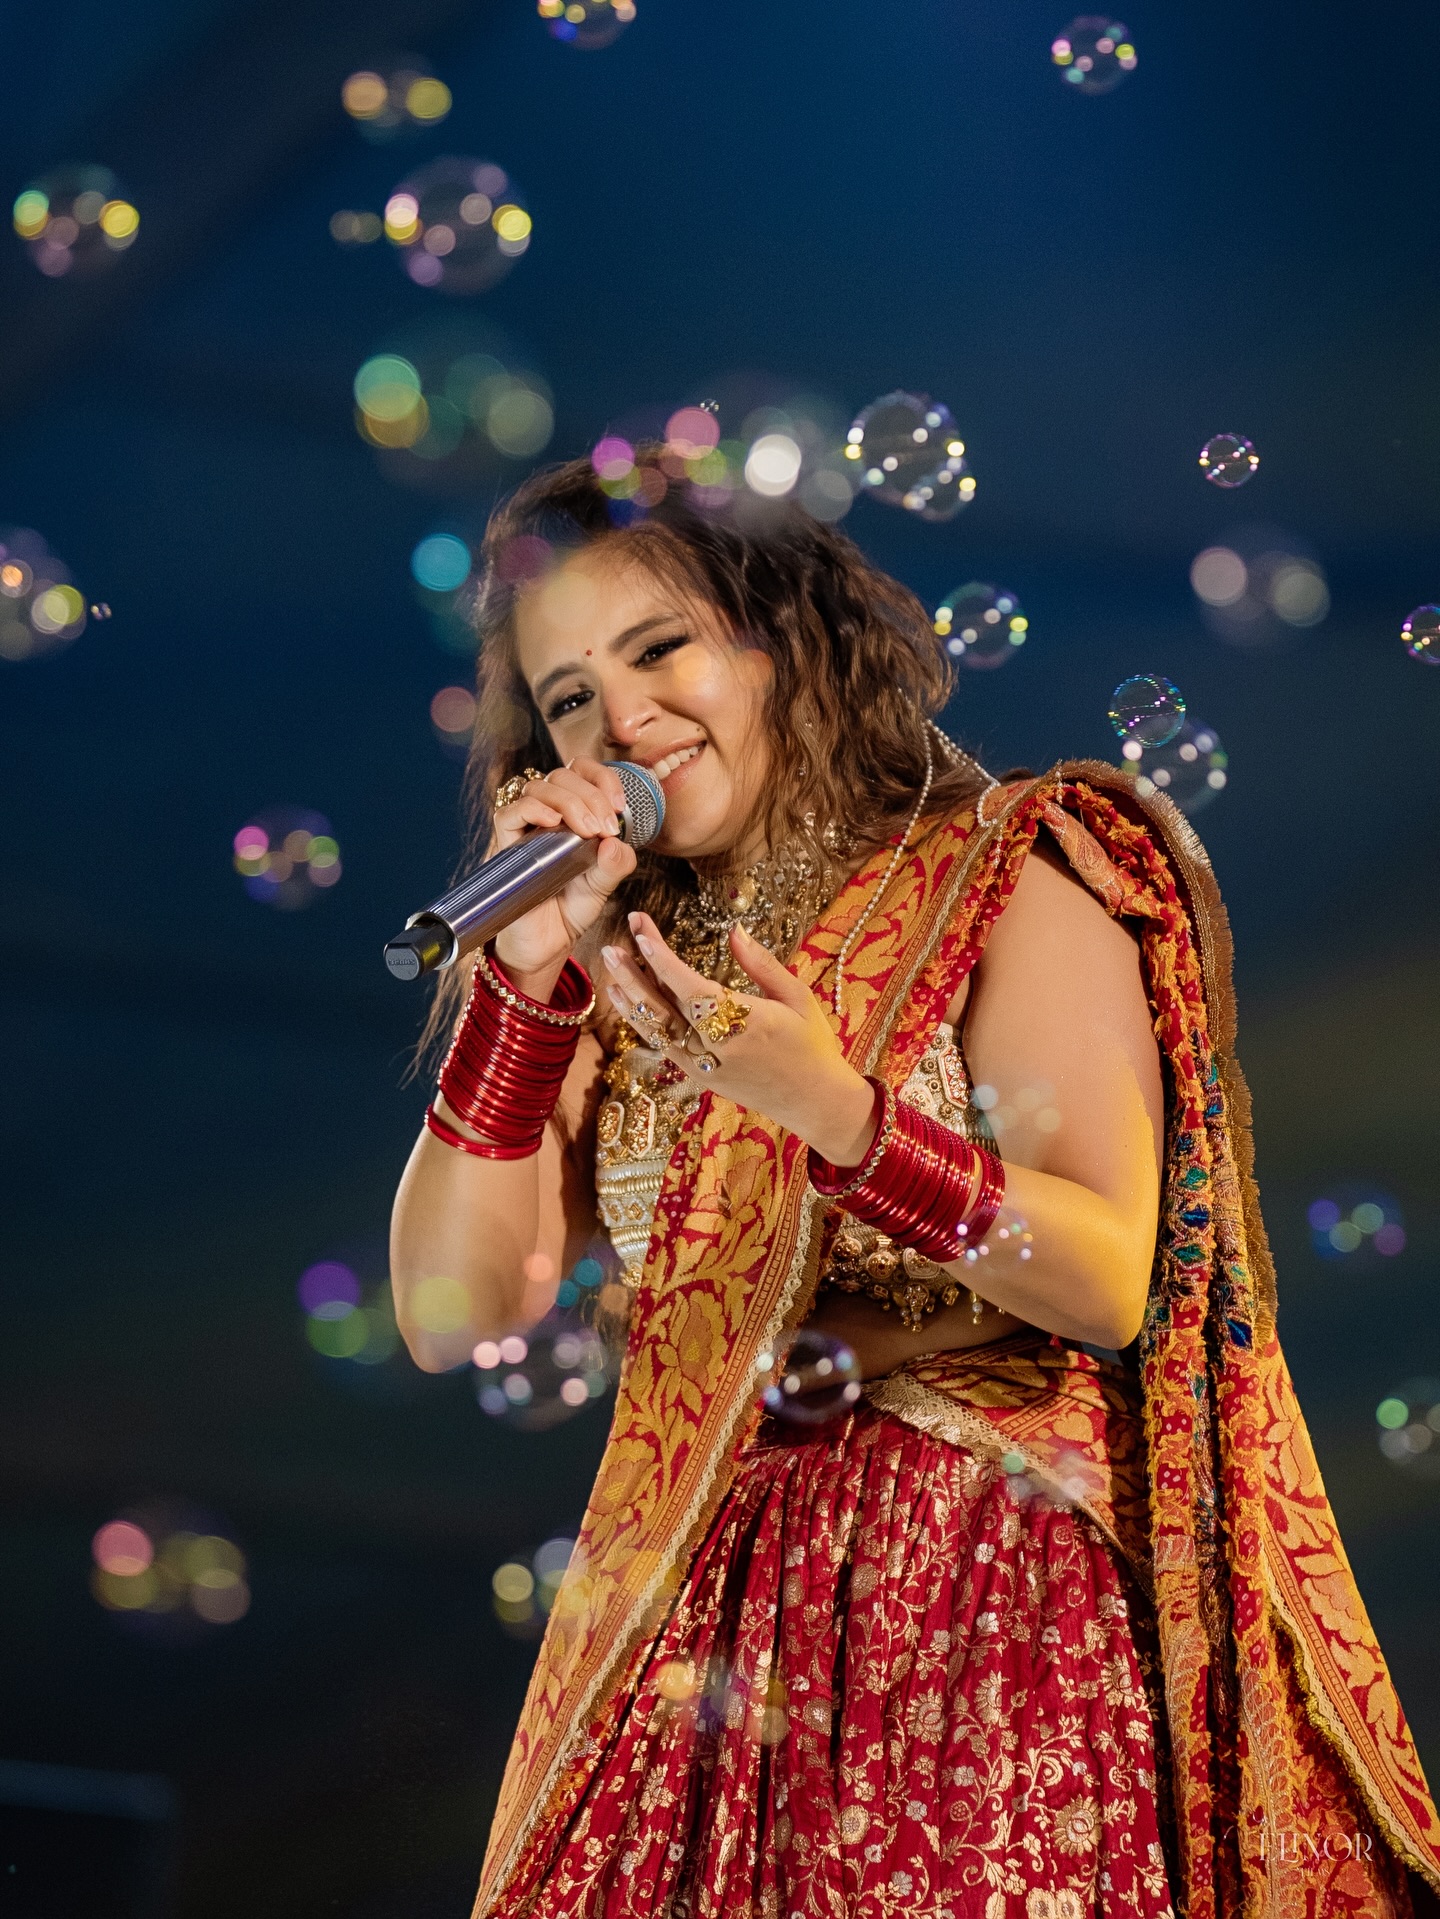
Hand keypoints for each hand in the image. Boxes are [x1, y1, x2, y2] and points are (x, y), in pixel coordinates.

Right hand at [490, 759, 637, 990]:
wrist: (545, 946)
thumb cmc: (570, 911)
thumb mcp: (603, 886)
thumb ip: (616, 864)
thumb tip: (615, 841)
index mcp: (574, 816)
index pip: (582, 772)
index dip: (602, 778)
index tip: (619, 806)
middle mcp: (547, 816)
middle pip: (562, 776)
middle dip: (591, 794)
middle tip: (605, 827)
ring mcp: (525, 830)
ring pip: (538, 788)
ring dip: (569, 801)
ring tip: (587, 832)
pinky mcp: (506, 847)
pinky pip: (509, 813)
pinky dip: (532, 810)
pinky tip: (552, 823)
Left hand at [602, 911, 878, 1166]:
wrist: (815, 1102)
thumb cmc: (813, 1044)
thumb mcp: (797, 996)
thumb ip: (762, 963)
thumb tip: (734, 930)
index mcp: (743, 1022)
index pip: (689, 986)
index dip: (660, 959)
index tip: (641, 931)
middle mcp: (716, 1046)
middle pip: (662, 1007)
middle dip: (633, 973)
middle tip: (612, 945)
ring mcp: (704, 1065)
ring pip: (655, 1029)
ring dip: (629, 997)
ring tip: (610, 967)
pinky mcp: (700, 1077)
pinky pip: (663, 1045)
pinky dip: (641, 1021)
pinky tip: (627, 1001)